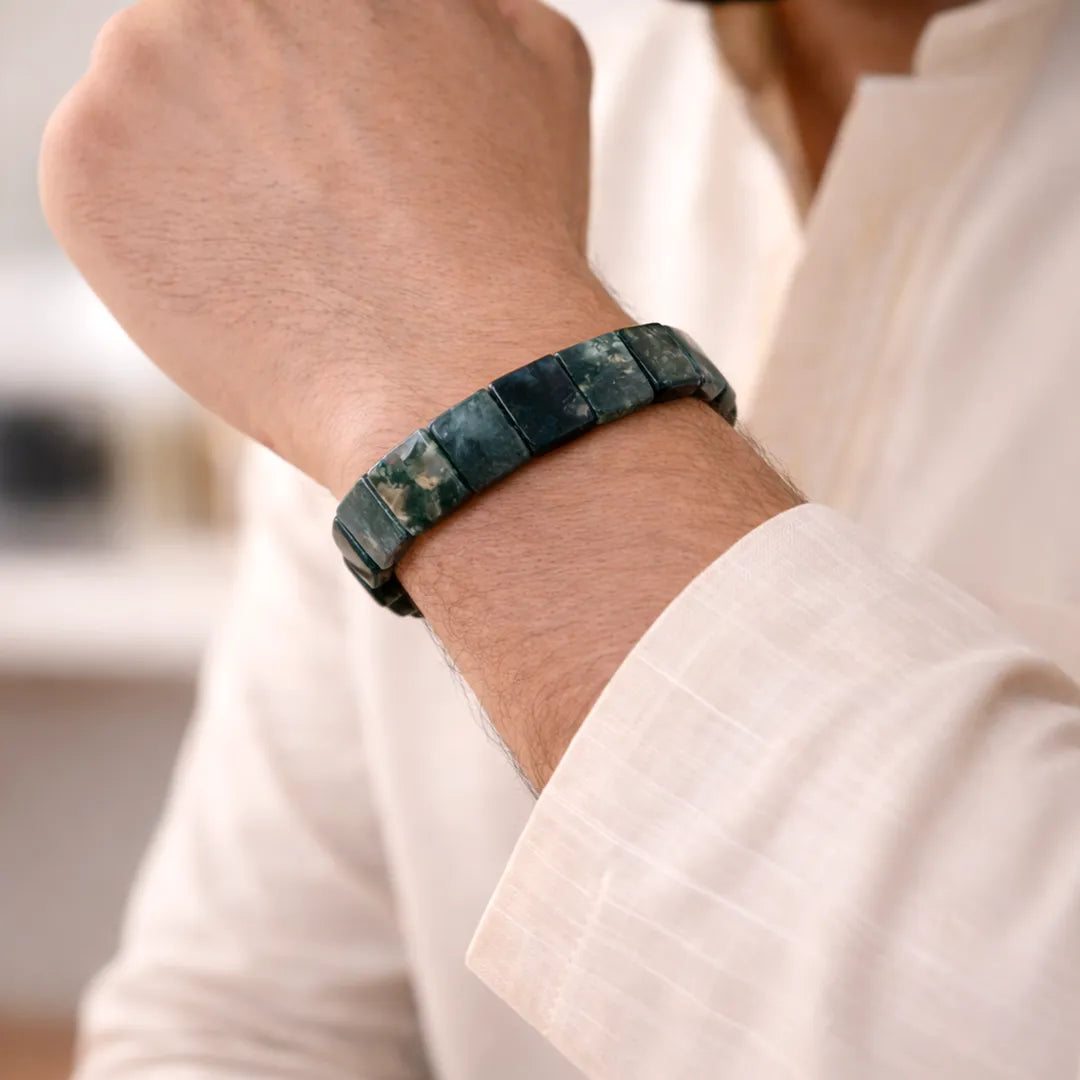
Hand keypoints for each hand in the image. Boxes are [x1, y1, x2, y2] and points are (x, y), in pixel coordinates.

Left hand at [41, 0, 621, 493]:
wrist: (456, 372)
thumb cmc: (510, 233)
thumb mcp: (538, 61)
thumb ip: (466, 9)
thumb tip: (438, 13)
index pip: (288, 18)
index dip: (323, 87)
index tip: (341, 142)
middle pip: (217, 49)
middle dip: (261, 115)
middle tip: (322, 203)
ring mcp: (135, 67)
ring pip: (158, 115)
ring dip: (209, 172)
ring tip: (292, 254)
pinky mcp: (82, 169)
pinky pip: (109, 193)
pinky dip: (160, 238)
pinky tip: (242, 283)